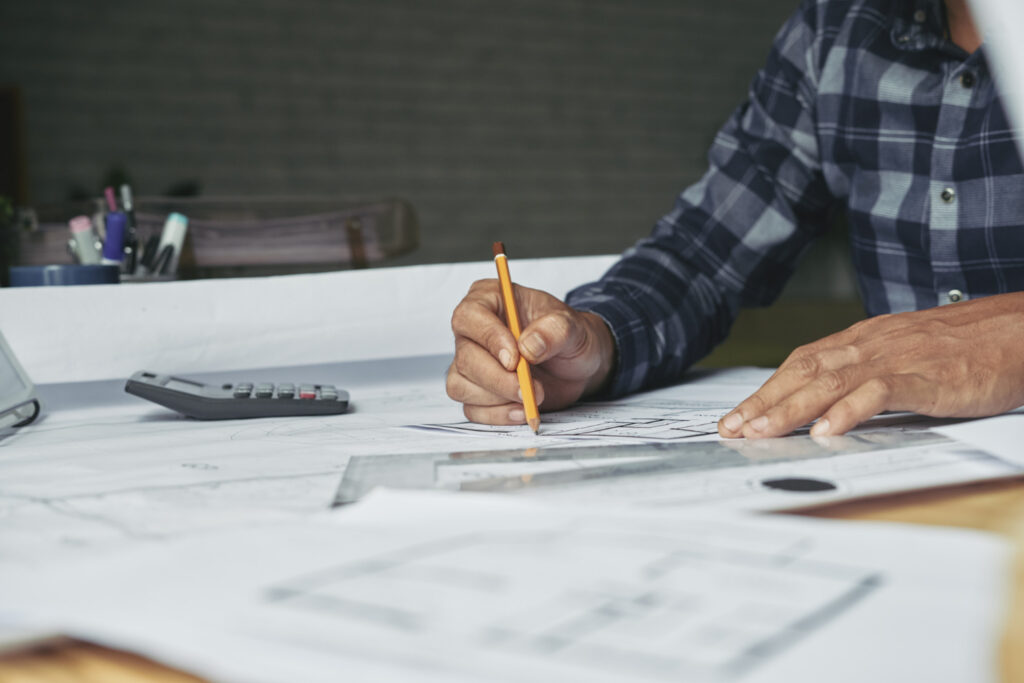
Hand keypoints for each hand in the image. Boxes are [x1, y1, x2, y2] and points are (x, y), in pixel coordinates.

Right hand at [447, 279, 614, 424]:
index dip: (489, 338)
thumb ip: (555, 330)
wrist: (578, 365)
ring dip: (498, 399)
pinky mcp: (476, 390)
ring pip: (462, 385)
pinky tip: (521, 410)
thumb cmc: (570, 337)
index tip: (514, 359)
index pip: (470, 316)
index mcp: (490, 300)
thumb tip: (529, 346)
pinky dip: (498, 414)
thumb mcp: (573, 327)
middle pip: (465, 357)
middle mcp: (474, 331)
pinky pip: (472, 409)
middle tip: (527, 389)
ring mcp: (471, 362)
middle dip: (498, 378)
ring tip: (532, 398)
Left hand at [718, 292, 1023, 438]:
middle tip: (732, 429)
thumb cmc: (965, 346)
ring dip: (792, 409)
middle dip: (763, 402)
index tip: (737, 416)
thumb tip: (827, 403)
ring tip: (762, 433)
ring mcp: (896, 359)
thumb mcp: (903, 354)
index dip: (766, 390)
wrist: (1018, 330)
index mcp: (862, 339)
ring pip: (830, 382)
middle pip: (804, 372)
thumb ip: (865, 374)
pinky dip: (850, 410)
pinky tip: (827, 430)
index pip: (801, 363)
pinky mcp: (925, 377)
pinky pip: (880, 392)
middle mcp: (870, 345)